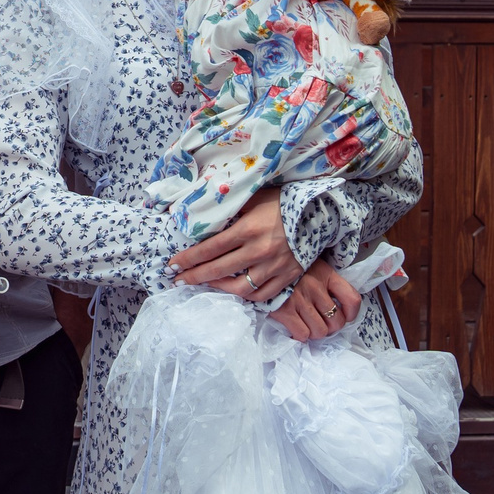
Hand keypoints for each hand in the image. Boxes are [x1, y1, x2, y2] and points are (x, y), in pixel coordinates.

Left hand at [171, 189, 303, 301]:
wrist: (319, 212)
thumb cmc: (283, 202)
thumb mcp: (254, 198)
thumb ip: (231, 208)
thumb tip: (204, 213)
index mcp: (248, 229)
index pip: (210, 248)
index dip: (189, 258)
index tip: (173, 264)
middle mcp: (258, 251)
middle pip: (218, 269)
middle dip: (194, 276)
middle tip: (178, 280)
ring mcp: (273, 267)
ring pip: (239, 287)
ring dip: (217, 288)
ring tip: (203, 284)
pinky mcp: (286, 277)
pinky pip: (261, 294)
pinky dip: (245, 295)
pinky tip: (233, 291)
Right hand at [270, 262, 363, 342]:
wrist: (260, 264)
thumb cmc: (287, 265)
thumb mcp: (311, 264)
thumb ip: (325, 280)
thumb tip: (336, 303)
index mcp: (326, 275)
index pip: (352, 299)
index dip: (352, 314)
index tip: (346, 316)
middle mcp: (316, 288)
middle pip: (337, 321)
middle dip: (331, 327)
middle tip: (322, 322)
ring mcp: (300, 300)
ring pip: (320, 331)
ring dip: (315, 332)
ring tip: (308, 325)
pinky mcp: (284, 311)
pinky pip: (302, 334)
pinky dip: (300, 335)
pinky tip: (296, 327)